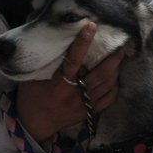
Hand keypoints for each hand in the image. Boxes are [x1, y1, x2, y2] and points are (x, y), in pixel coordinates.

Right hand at [16, 24, 123, 142]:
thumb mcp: (32, 78)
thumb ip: (45, 63)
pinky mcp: (88, 113)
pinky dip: (114, 87)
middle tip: (121, 44)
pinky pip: (108, 99)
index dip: (83, 42)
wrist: (34, 125)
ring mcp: (83, 105)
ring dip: (116, 70)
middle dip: (112, 59)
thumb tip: (54, 41)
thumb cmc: (31, 97)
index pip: (73, 60)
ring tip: (121, 57)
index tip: (91, 26)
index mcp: (57, 85)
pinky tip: (117, 77)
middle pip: (100, 74)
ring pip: (106, 85)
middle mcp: (73, 95)